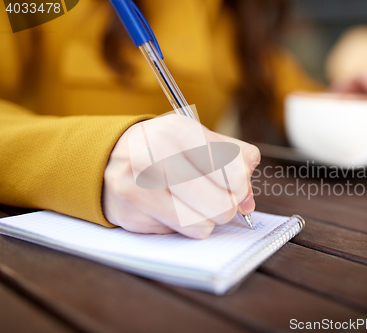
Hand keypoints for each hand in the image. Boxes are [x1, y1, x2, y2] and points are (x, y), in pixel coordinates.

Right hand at [103, 114, 259, 238]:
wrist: (111, 158)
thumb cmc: (166, 149)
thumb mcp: (200, 139)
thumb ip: (235, 160)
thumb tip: (248, 201)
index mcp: (177, 130)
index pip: (232, 169)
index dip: (241, 185)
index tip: (237, 187)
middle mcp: (154, 154)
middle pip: (220, 203)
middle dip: (227, 207)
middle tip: (221, 201)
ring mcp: (139, 186)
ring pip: (202, 223)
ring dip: (207, 219)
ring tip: (197, 204)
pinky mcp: (131, 213)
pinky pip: (181, 232)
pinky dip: (186, 225)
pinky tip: (175, 209)